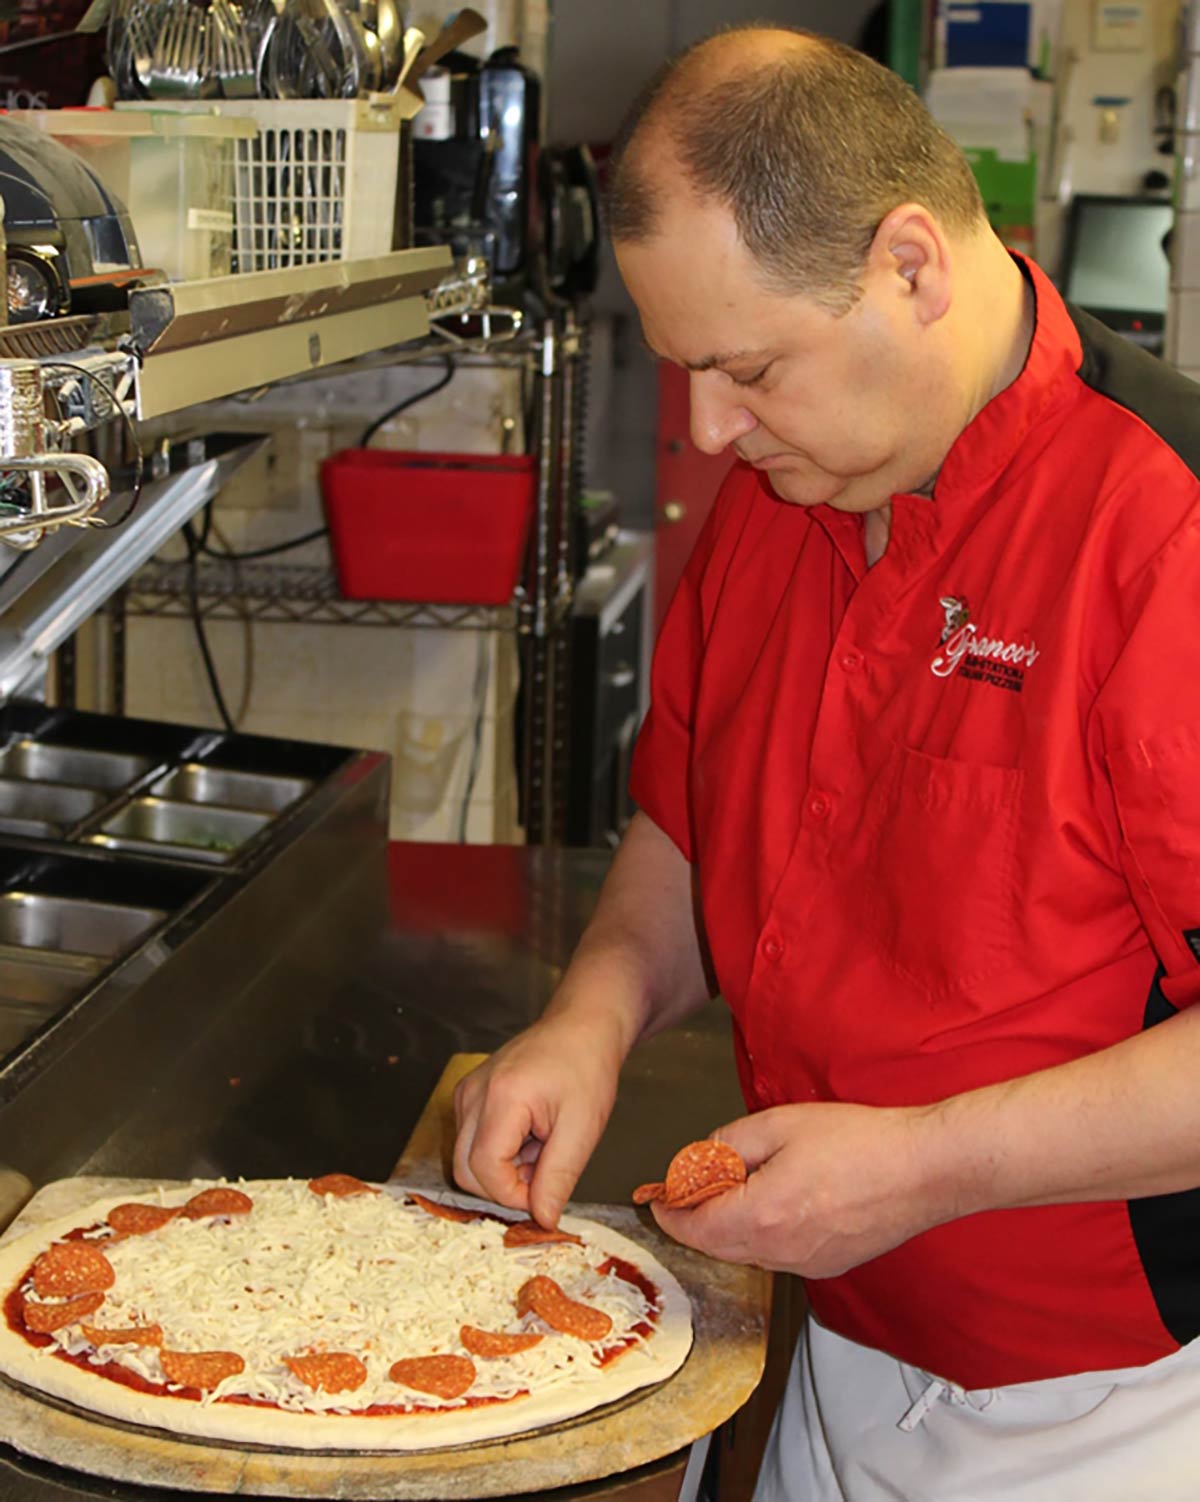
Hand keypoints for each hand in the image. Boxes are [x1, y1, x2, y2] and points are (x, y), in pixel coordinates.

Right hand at [453, 1012, 624, 1228]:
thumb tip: (542, 1220)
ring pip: (466, 1158)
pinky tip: (529, 1133)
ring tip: (541, 1144)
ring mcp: (468, 1091)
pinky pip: (470, 1140)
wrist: (581, 1027)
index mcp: (503, 1097)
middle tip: (545, 1166)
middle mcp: (474, 1093)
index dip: (512, 1194)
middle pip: (465, 1169)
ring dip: (502, 1167)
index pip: (484, 1169)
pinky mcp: (469, 1093)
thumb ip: (558, 1177)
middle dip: (504, 1184)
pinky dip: (498, 1150)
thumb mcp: (583, 1129)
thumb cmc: (587, 1068)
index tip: (545, 1191)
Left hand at [650, 1101, 940, 1277]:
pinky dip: (763, 1235)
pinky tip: (776, 1203)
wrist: (925, 1169)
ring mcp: (807, 1264)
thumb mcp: (780, 1123)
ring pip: (748, 1253)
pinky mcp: (830, 1264)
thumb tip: (705, 1156)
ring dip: (730, 1228)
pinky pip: (779, 1256)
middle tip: (691, 1189)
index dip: (670, 1212)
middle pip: (716, 1247)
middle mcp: (780, 1251)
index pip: (694, 1228)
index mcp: (761, 1216)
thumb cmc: (860, 1142)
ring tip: (736, 1188)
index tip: (659, 1198)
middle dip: (697, 1220)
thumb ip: (732, 1141)